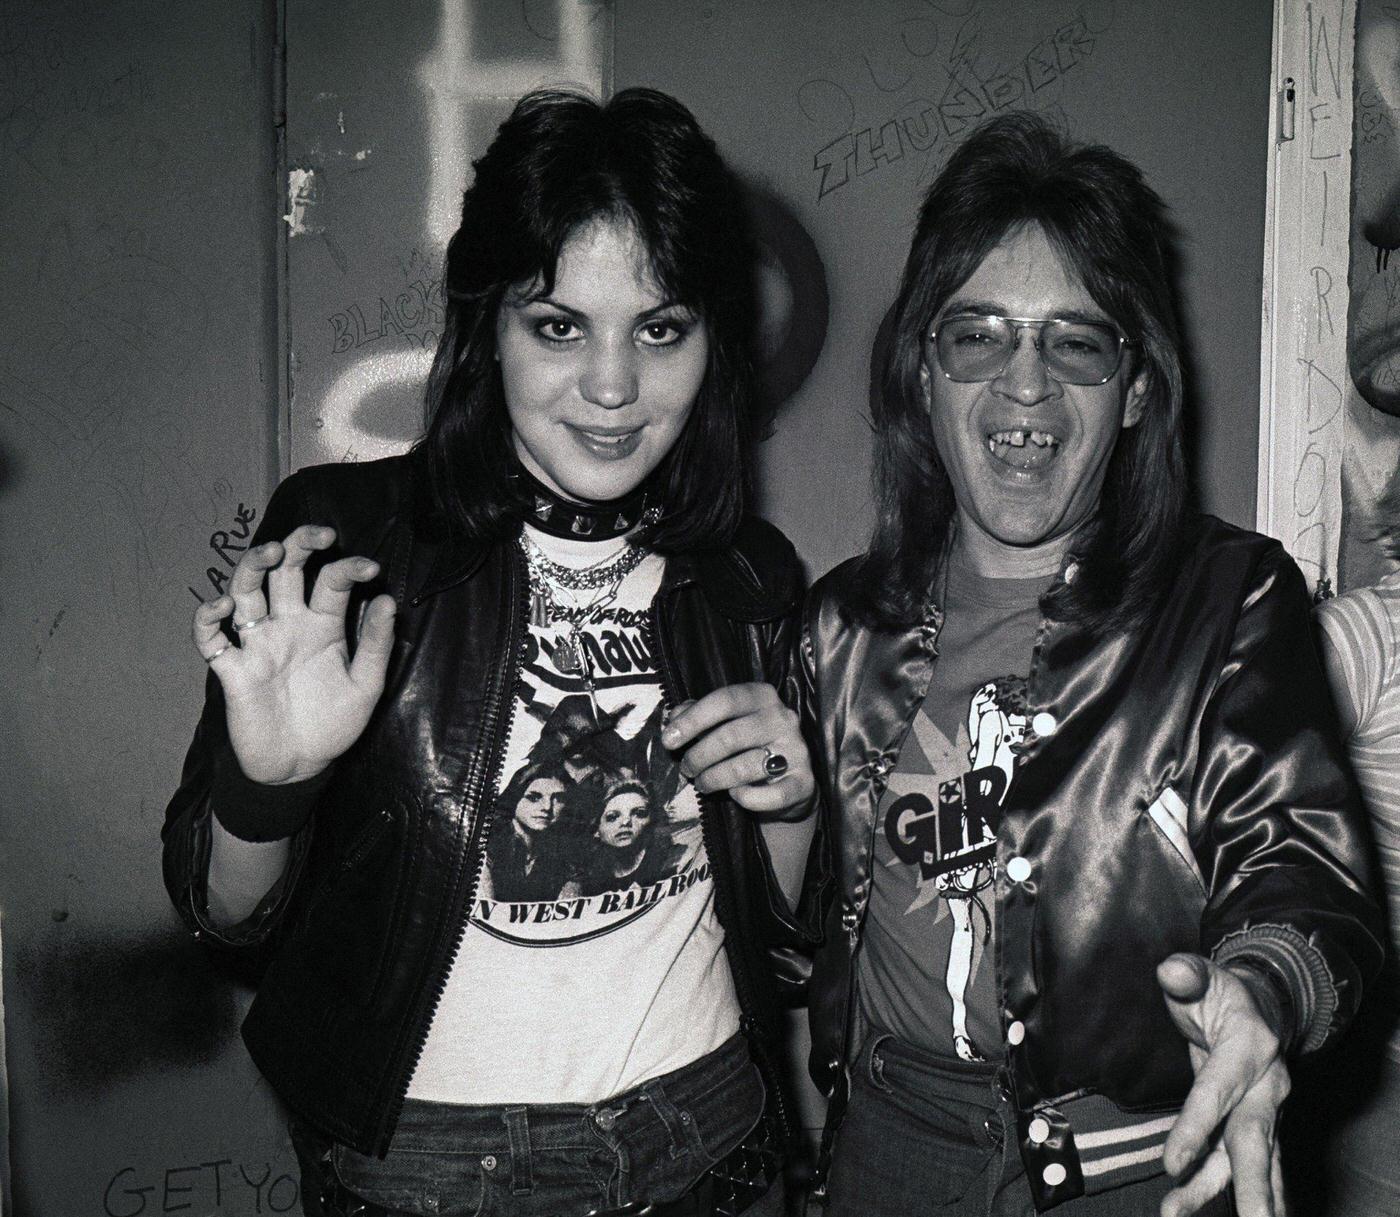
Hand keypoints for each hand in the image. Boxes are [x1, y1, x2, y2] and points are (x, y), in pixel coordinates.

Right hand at [191, 525, 395, 783]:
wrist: (301, 766)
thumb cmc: (334, 723)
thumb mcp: (365, 686)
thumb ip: (375, 645)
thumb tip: (387, 600)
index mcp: (324, 625)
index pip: (331, 581)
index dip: (348, 567)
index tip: (371, 568)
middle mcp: (288, 626)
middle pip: (285, 571)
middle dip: (298, 544)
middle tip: (319, 533)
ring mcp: (258, 644)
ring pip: (245, 590)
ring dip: (252, 566)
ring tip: (271, 553)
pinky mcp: (233, 669)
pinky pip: (211, 638)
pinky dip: (208, 618)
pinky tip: (224, 608)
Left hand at [660, 682, 813, 815]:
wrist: (788, 784)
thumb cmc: (748, 747)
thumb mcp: (725, 724)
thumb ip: (699, 715)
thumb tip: (674, 716)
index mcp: (762, 696)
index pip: (725, 700)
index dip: (692, 720)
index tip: (669, 740)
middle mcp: (783, 718)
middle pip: (731, 735)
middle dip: (699, 756)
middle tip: (686, 769)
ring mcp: (797, 750)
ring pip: (746, 766)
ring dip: (715, 778)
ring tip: (702, 784)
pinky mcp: (803, 782)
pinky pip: (770, 795)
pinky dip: (747, 798)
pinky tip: (735, 794)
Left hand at [1157, 953, 1290, 1216]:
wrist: (1261, 1007)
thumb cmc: (1221, 992)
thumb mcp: (1202, 974)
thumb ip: (1186, 973)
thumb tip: (1172, 970)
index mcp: (1249, 1046)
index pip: (1218, 1091)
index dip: (1196, 1126)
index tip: (1171, 1162)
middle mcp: (1265, 1086)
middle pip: (1253, 1140)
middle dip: (1251, 1188)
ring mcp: (1264, 1111)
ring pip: (1247, 1162)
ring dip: (1226, 1197)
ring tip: (1179, 1214)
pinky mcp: (1254, 1127)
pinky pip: (1235, 1163)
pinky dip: (1215, 1189)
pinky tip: (1186, 1208)